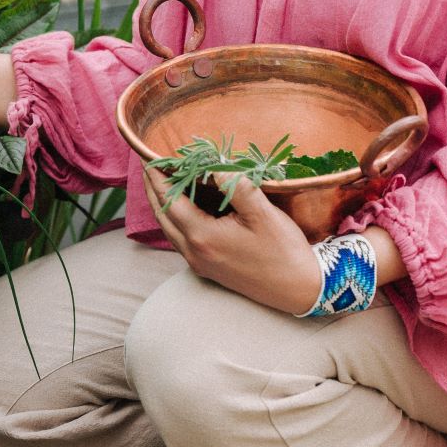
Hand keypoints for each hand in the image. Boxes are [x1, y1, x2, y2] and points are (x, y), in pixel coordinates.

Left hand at [143, 164, 322, 314]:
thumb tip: (214, 166)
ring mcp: (199, 263)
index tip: (148, 156)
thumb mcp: (263, 213)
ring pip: (169, 229)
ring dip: (162, 204)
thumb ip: (237, 186)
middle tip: (150, 164)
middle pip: (162, 216)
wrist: (298, 290)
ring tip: (163, 181)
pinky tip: (185, 207)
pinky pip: (180, 239)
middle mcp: (194, 252)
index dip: (158, 177)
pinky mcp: (208, 268)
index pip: (169, 201)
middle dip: (153, 189)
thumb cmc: (283, 251)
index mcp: (203, 236)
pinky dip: (175, 219)